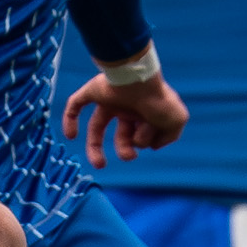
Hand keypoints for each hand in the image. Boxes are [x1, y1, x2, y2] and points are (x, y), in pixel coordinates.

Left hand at [62, 66, 188, 168]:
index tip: (150, 144)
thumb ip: (169, 136)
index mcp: (144, 113)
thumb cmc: (157, 101)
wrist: (139, 81)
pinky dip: (69, 119)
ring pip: (96, 125)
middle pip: (120, 134)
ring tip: (99, 165)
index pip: (141, 133)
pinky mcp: (93, 90)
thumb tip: (153, 146)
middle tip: (129, 155)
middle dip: (124, 148)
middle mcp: (126, 107)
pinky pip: (75, 104)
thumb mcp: (176, 121)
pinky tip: (70, 136)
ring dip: (95, 148)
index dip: (145, 141)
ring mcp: (108, 98)